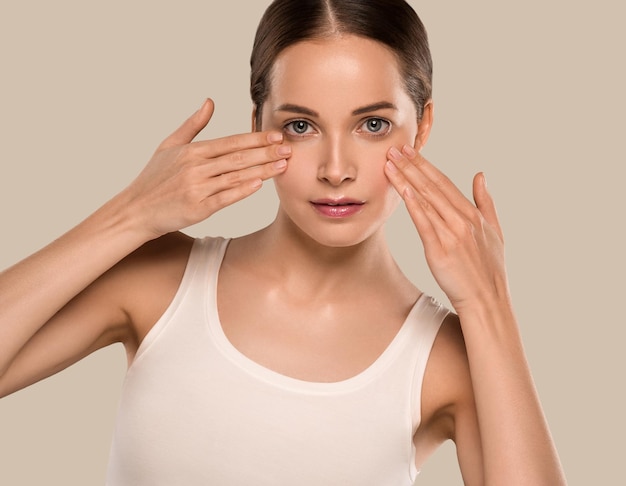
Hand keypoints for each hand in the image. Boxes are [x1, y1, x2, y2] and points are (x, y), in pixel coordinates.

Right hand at [124, 98, 289, 238]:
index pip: (231, 142)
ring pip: (236, 177)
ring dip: (262, 170)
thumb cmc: (153, 179)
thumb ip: (193, 124)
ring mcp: (197, 188)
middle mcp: (195, 167)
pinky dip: (243, 190)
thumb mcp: (169, 145)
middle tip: (289, 148)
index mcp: (192, 151)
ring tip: (283, 165)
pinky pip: (225, 198)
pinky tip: (260, 184)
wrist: (135, 210)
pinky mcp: (198, 209)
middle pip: (238, 158)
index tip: (277, 135)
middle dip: (266, 152)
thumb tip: (210, 101)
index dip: (256, 138)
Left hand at [384, 145, 509, 313]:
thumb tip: (480, 175)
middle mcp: (462, 220)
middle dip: (411, 165)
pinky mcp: (440, 250)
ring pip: (425, 200)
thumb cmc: (489, 270)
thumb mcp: (495, 231)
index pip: (444, 182)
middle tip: (394, 149)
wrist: (487, 299)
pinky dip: (413, 204)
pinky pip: (424, 222)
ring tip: (389, 164)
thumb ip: (486, 202)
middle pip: (432, 186)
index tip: (410, 151)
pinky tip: (401, 190)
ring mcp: (452, 234)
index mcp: (473, 214)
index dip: (425, 165)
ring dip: (406, 179)